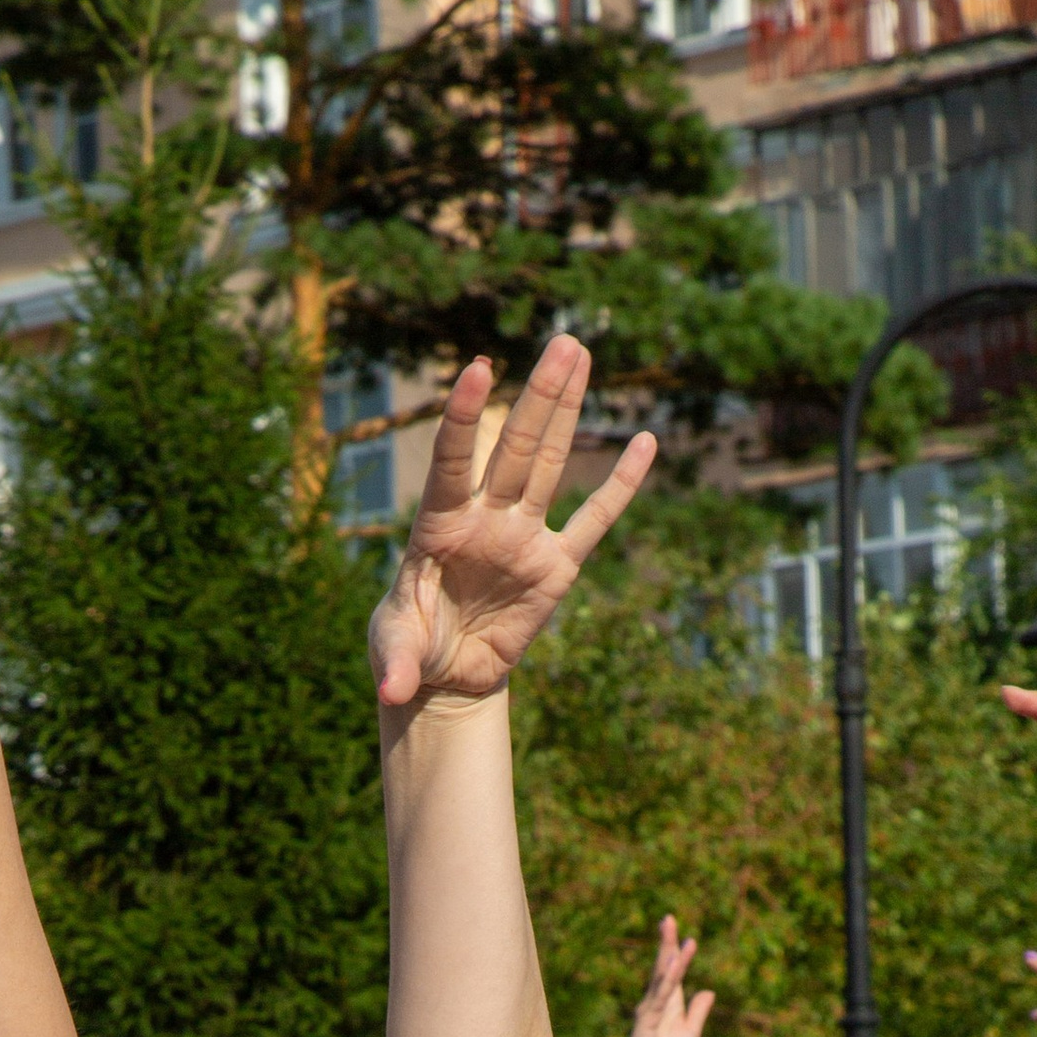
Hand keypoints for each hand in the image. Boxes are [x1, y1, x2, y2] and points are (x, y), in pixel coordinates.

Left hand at [369, 338, 654, 709]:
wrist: (446, 674)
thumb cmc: (411, 649)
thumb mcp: (395, 653)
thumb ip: (396, 663)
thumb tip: (391, 694)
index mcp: (438, 528)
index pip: (452, 464)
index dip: (465, 420)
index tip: (478, 370)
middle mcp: (484, 520)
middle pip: (516, 449)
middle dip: (540, 397)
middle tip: (564, 342)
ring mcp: (522, 539)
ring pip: (550, 466)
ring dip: (566, 412)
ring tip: (580, 355)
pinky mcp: (555, 568)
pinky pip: (593, 522)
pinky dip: (620, 487)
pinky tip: (644, 444)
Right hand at [622, 915, 714, 1036]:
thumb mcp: (691, 1032)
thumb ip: (698, 1011)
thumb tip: (709, 992)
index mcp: (669, 1003)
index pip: (672, 971)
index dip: (676, 951)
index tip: (682, 932)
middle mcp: (657, 1001)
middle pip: (662, 966)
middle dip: (666, 942)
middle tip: (669, 918)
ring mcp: (650, 1009)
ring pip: (662, 978)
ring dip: (669, 956)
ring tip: (675, 935)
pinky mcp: (646, 1020)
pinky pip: (659, 997)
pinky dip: (666, 980)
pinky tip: (673, 965)